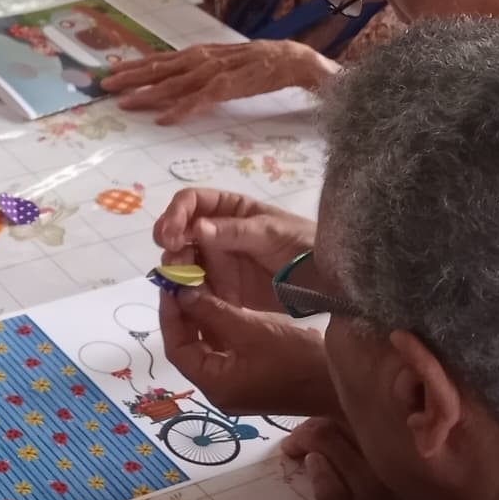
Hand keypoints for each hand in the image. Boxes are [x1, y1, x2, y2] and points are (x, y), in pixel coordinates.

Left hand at [103, 40, 336, 123]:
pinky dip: (181, 109)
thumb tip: (175, 81)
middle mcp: (202, 59)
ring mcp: (215, 72)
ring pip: (174, 84)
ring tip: (125, 103)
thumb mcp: (222, 64)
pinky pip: (200, 100)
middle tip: (104, 85)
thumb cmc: (257, 64)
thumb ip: (198, 71)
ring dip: (148, 94)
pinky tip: (164, 119)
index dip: (134, 66)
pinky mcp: (230, 86)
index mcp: (199, 53)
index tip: (109, 73)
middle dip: (131, 77)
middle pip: (160, 68)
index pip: (160, 60)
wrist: (293, 59)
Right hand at [151, 187, 314, 313]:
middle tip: (171, 259)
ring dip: (176, 267)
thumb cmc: (304, 246)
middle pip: (181, 231)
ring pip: (184, 260)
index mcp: (230, 209)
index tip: (169, 234)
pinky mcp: (223, 288)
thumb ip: (234, 232)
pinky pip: (196, 287)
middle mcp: (218, 233)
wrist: (328, 283)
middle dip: (170, 242)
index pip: (191, 203)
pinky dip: (187, 291)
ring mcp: (219, 261)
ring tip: (180, 279)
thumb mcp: (271, 233)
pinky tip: (187, 296)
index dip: (175, 214)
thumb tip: (196, 227)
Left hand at [157, 287, 331, 414]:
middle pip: (190, 347)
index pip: (177, 349)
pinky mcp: (253, 375)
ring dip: (202, 317)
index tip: (169, 285)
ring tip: (198, 284)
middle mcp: (220, 388)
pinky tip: (221, 300)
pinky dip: (220, 326)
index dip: (169, 315)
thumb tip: (182, 292)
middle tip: (181, 280)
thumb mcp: (251, 330)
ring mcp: (237, 383)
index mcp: (214, 385)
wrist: (340, 381)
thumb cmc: (295, 359)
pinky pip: (226, 348)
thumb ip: (213, 311)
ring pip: (208, 346)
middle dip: (184, 314)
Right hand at [282, 421, 498, 499]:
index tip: (288, 451)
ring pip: (366, 429)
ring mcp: (408, 461)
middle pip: (346, 423)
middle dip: (316, 429)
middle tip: (300, 445)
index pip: (327, 437)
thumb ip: (331, 498)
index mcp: (370, 482)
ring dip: (337, 430)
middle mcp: (391, 462)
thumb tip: (313, 460)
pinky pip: (385, 441)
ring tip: (321, 447)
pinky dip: (360, 440)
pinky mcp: (419, 464)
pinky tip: (351, 454)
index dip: (301, 438)